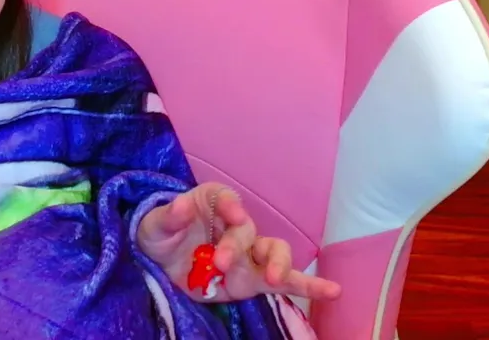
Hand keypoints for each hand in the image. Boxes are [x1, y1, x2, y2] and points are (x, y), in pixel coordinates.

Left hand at [137, 183, 341, 303]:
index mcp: (213, 203)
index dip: (230, 205)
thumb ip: (169, 217)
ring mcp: (249, 254)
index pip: (225, 198)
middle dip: (237, 245)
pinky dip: (310, 286)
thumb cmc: (160, 235)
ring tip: (274, 278)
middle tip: (220, 261)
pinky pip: (285, 282)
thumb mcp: (153, 225)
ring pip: (274, 253)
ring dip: (277, 264)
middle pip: (247, 231)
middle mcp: (236, 224)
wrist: (162, 264)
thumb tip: (181, 207)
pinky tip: (334, 291)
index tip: (232, 213)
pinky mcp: (253, 279)